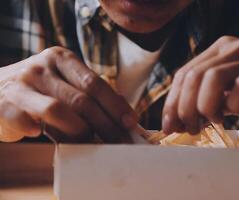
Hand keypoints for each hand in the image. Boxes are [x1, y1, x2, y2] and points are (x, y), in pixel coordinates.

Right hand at [0, 47, 136, 142]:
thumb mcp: (63, 82)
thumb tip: (124, 114)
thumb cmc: (39, 90)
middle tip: (118, 141)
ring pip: (58, 110)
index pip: (94, 82)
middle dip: (105, 124)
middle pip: (81, 99)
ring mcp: (21, 85)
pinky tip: (41, 134)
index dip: (115, 104)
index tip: (131, 122)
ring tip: (88, 141)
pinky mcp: (3, 105)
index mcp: (61, 58)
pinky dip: (38, 131)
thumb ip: (88, 93)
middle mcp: (41, 67)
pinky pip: (26, 122)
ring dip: (78, 130)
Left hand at [162, 36, 238, 133]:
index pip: (184, 73)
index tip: (169, 126)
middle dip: (184, 108)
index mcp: (221, 49)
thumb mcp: (234, 90)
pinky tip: (235, 112)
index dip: (172, 102)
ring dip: (204, 106)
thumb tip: (180, 119)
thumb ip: (209, 98)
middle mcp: (234, 48)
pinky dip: (233, 104)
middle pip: (193, 76)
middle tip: (189, 129)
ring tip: (212, 122)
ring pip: (211, 78)